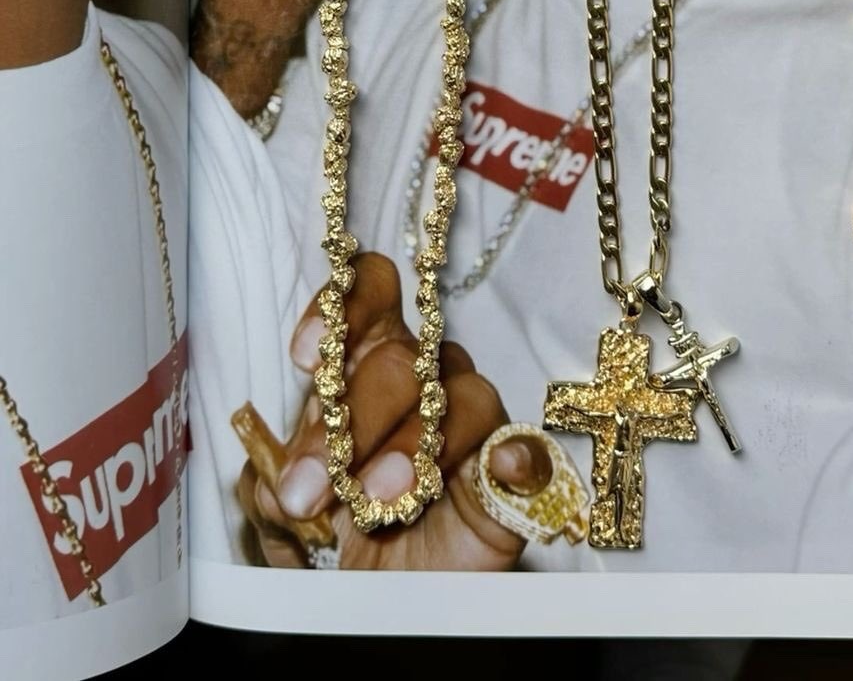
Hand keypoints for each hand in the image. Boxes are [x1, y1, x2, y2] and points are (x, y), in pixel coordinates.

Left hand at [237, 254, 553, 570]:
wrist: (380, 609)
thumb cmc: (334, 538)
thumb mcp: (285, 510)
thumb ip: (273, 482)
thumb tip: (276, 476)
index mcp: (366, 363)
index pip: (369, 294)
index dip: (341, 308)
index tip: (306, 357)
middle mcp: (423, 379)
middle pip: (401, 358)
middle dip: (353, 418)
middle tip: (310, 486)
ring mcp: (471, 423)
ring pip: (460, 397)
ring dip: (412, 446)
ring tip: (376, 501)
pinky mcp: (513, 474)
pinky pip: (527, 448)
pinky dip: (515, 455)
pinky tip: (497, 470)